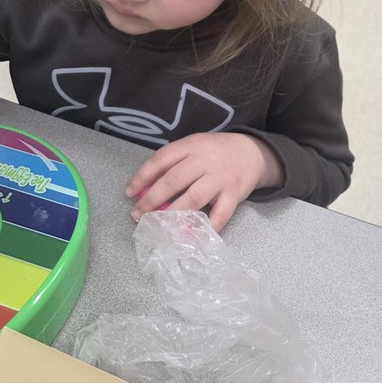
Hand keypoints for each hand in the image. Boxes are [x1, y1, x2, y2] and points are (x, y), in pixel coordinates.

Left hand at [126, 132, 283, 232]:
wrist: (252, 153)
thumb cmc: (215, 152)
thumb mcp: (193, 147)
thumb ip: (173, 163)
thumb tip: (145, 188)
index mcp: (191, 146)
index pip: (161, 160)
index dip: (143, 176)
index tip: (129, 193)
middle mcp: (204, 161)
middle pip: (174, 180)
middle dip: (152, 200)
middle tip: (138, 214)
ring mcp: (220, 178)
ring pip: (194, 198)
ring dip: (173, 214)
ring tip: (158, 226)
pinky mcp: (234, 194)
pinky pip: (220, 214)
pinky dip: (207, 227)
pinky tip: (192, 236)